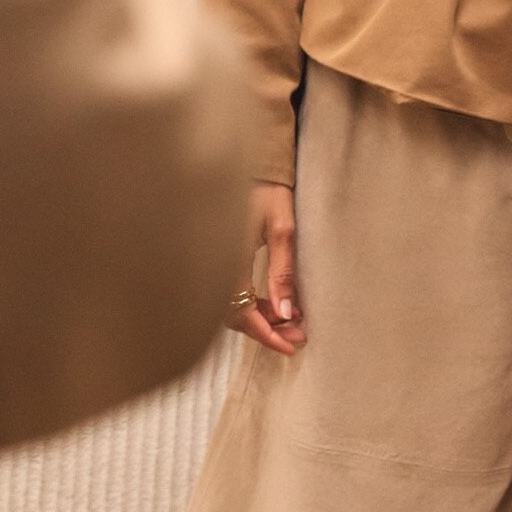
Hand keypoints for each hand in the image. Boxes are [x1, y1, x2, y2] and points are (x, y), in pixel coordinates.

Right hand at [227, 182, 307, 355]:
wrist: (244, 165)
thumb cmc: (266, 191)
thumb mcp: (282, 228)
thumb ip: (283, 271)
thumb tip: (287, 313)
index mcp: (227, 258)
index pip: (242, 312)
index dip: (266, 334)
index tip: (291, 346)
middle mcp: (213, 266)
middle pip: (234, 316)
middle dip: (267, 330)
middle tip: (299, 336)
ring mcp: (212, 264)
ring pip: (231, 307)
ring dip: (261, 319)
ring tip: (293, 322)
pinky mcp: (216, 261)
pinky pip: (230, 294)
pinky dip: (252, 305)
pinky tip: (276, 305)